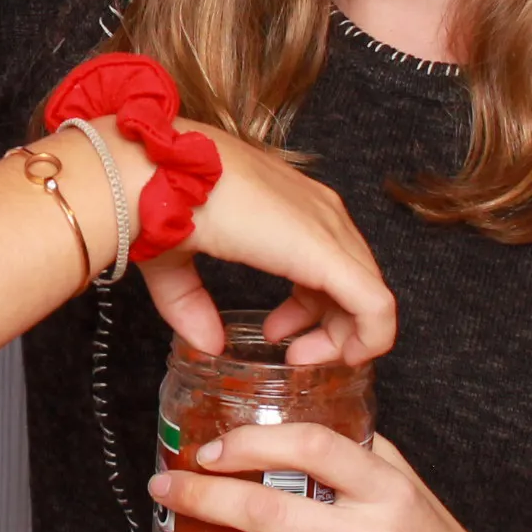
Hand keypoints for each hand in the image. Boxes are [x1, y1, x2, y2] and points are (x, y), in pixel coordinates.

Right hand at [134, 123, 392, 364]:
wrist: (155, 174)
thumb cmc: (158, 198)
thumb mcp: (175, 261)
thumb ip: (192, 303)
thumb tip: (207, 344)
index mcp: (290, 207)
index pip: (329, 260)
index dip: (311, 306)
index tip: (280, 333)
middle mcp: (320, 212)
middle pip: (353, 278)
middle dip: (329, 325)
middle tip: (295, 354)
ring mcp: (329, 230)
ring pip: (371, 294)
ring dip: (346, 336)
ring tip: (303, 355)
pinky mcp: (330, 255)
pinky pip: (376, 305)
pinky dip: (370, 338)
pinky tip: (346, 356)